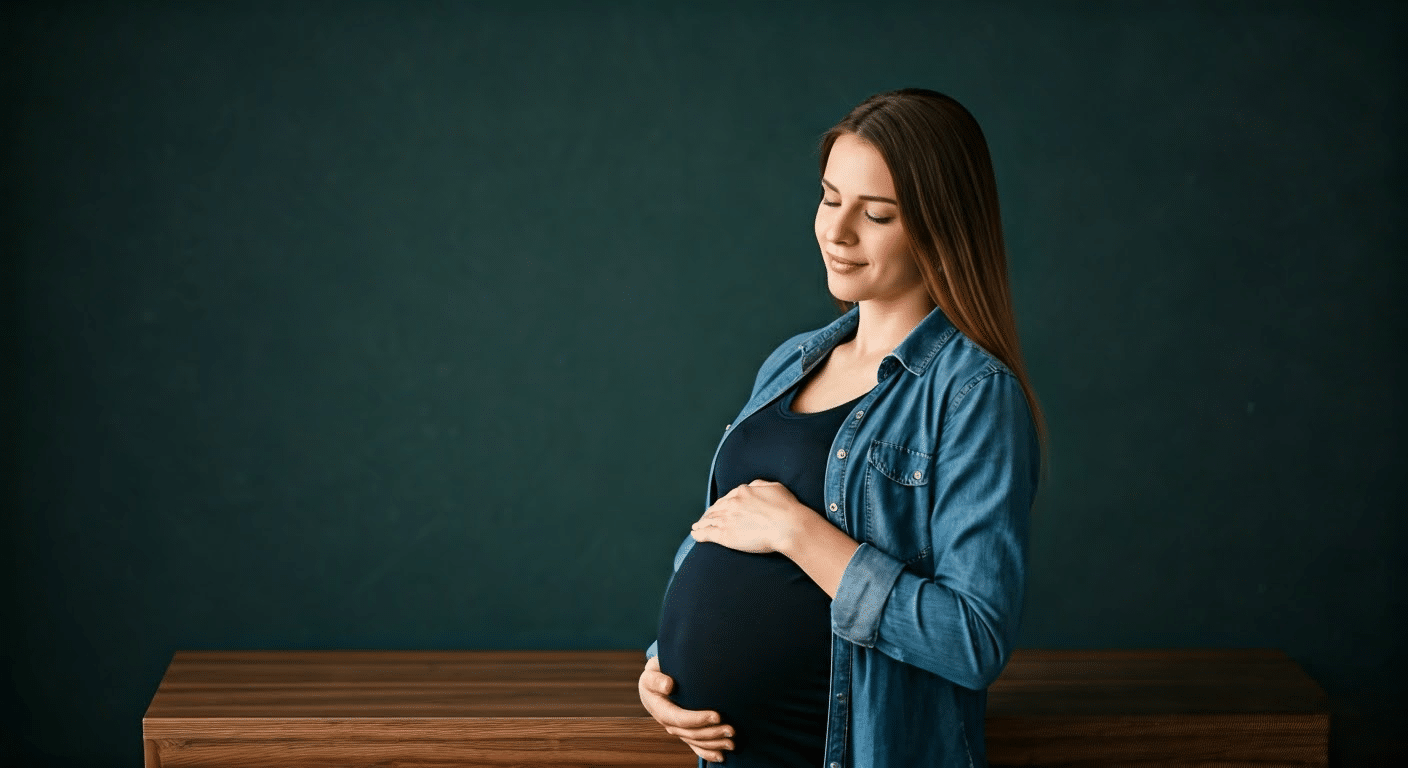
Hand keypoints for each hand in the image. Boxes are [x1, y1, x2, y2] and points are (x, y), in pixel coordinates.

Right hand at [638, 655, 734, 761]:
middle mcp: (667, 722)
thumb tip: (668, 686)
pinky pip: (694, 746)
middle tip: (731, 730)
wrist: (654, 682)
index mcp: (659, 708)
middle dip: (712, 733)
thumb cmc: (656, 672)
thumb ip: (657, 679)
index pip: (680, 718)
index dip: (698, 719)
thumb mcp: (652, 672)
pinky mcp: (683, 731)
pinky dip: (707, 753)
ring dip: (714, 744)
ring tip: (731, 743)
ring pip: (695, 741)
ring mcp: (675, 729)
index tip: (717, 716)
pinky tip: (720, 756)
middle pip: (691, 733)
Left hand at [690, 479, 806, 554]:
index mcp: (743, 491)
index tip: (719, 509)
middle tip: (704, 519)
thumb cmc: (787, 508)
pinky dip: (699, 533)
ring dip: (701, 523)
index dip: (722, 504)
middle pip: (715, 508)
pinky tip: (695, 535)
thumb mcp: (775, 487)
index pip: (727, 498)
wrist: (788, 526)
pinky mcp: (724, 534)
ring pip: (709, 520)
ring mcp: (726, 518)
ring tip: (696, 527)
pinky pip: (707, 533)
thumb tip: (752, 487)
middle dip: (709, 513)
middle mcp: (732, 503)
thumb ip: (760, 485)